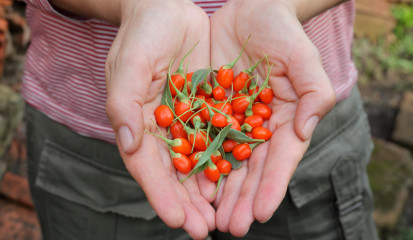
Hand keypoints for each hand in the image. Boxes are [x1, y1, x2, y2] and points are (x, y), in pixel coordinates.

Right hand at [104, 1, 212, 238]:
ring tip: (224, 218)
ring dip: (211, 192)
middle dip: (188, 204)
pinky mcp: (209, 108)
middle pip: (175, 174)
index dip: (160, 194)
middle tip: (204, 230)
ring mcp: (188, 121)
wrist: (168, 8)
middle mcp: (163, 129)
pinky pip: (220, 138)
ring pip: (199, 163)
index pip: (147, 167)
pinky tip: (239, 181)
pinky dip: (228, 161)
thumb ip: (123, 104)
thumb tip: (129, 144)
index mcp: (138, 124)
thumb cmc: (142, 34)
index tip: (176, 220)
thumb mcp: (129, 64)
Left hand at [210, 0, 335, 235]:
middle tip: (232, 227)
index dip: (272, 186)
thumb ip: (314, 92)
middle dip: (243, 199)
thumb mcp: (304, 57)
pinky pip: (201, 139)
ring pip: (225, 162)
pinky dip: (197, 163)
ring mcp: (232, 121)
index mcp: (285, 120)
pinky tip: (191, 185)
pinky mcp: (209, 109)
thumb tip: (306, 129)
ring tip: (211, 218)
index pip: (281, 160)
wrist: (250, 8)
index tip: (262, 213)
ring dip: (219, 192)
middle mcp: (259, 127)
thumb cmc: (282, 31)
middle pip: (252, 169)